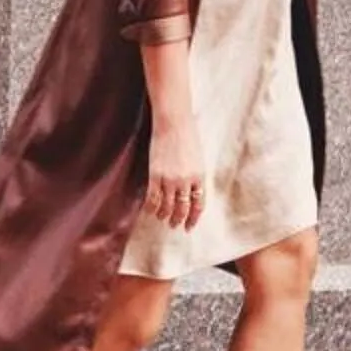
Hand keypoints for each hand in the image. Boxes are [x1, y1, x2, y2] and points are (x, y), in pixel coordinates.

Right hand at [145, 118, 205, 232]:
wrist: (174, 123)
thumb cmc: (188, 137)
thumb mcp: (198, 159)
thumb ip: (195, 177)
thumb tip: (191, 193)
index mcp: (200, 176)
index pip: (198, 205)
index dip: (193, 218)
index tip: (189, 227)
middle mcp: (186, 181)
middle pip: (182, 209)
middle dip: (178, 220)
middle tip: (174, 224)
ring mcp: (170, 180)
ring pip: (167, 207)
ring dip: (164, 215)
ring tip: (162, 217)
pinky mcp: (155, 176)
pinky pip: (152, 199)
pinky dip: (151, 208)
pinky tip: (150, 211)